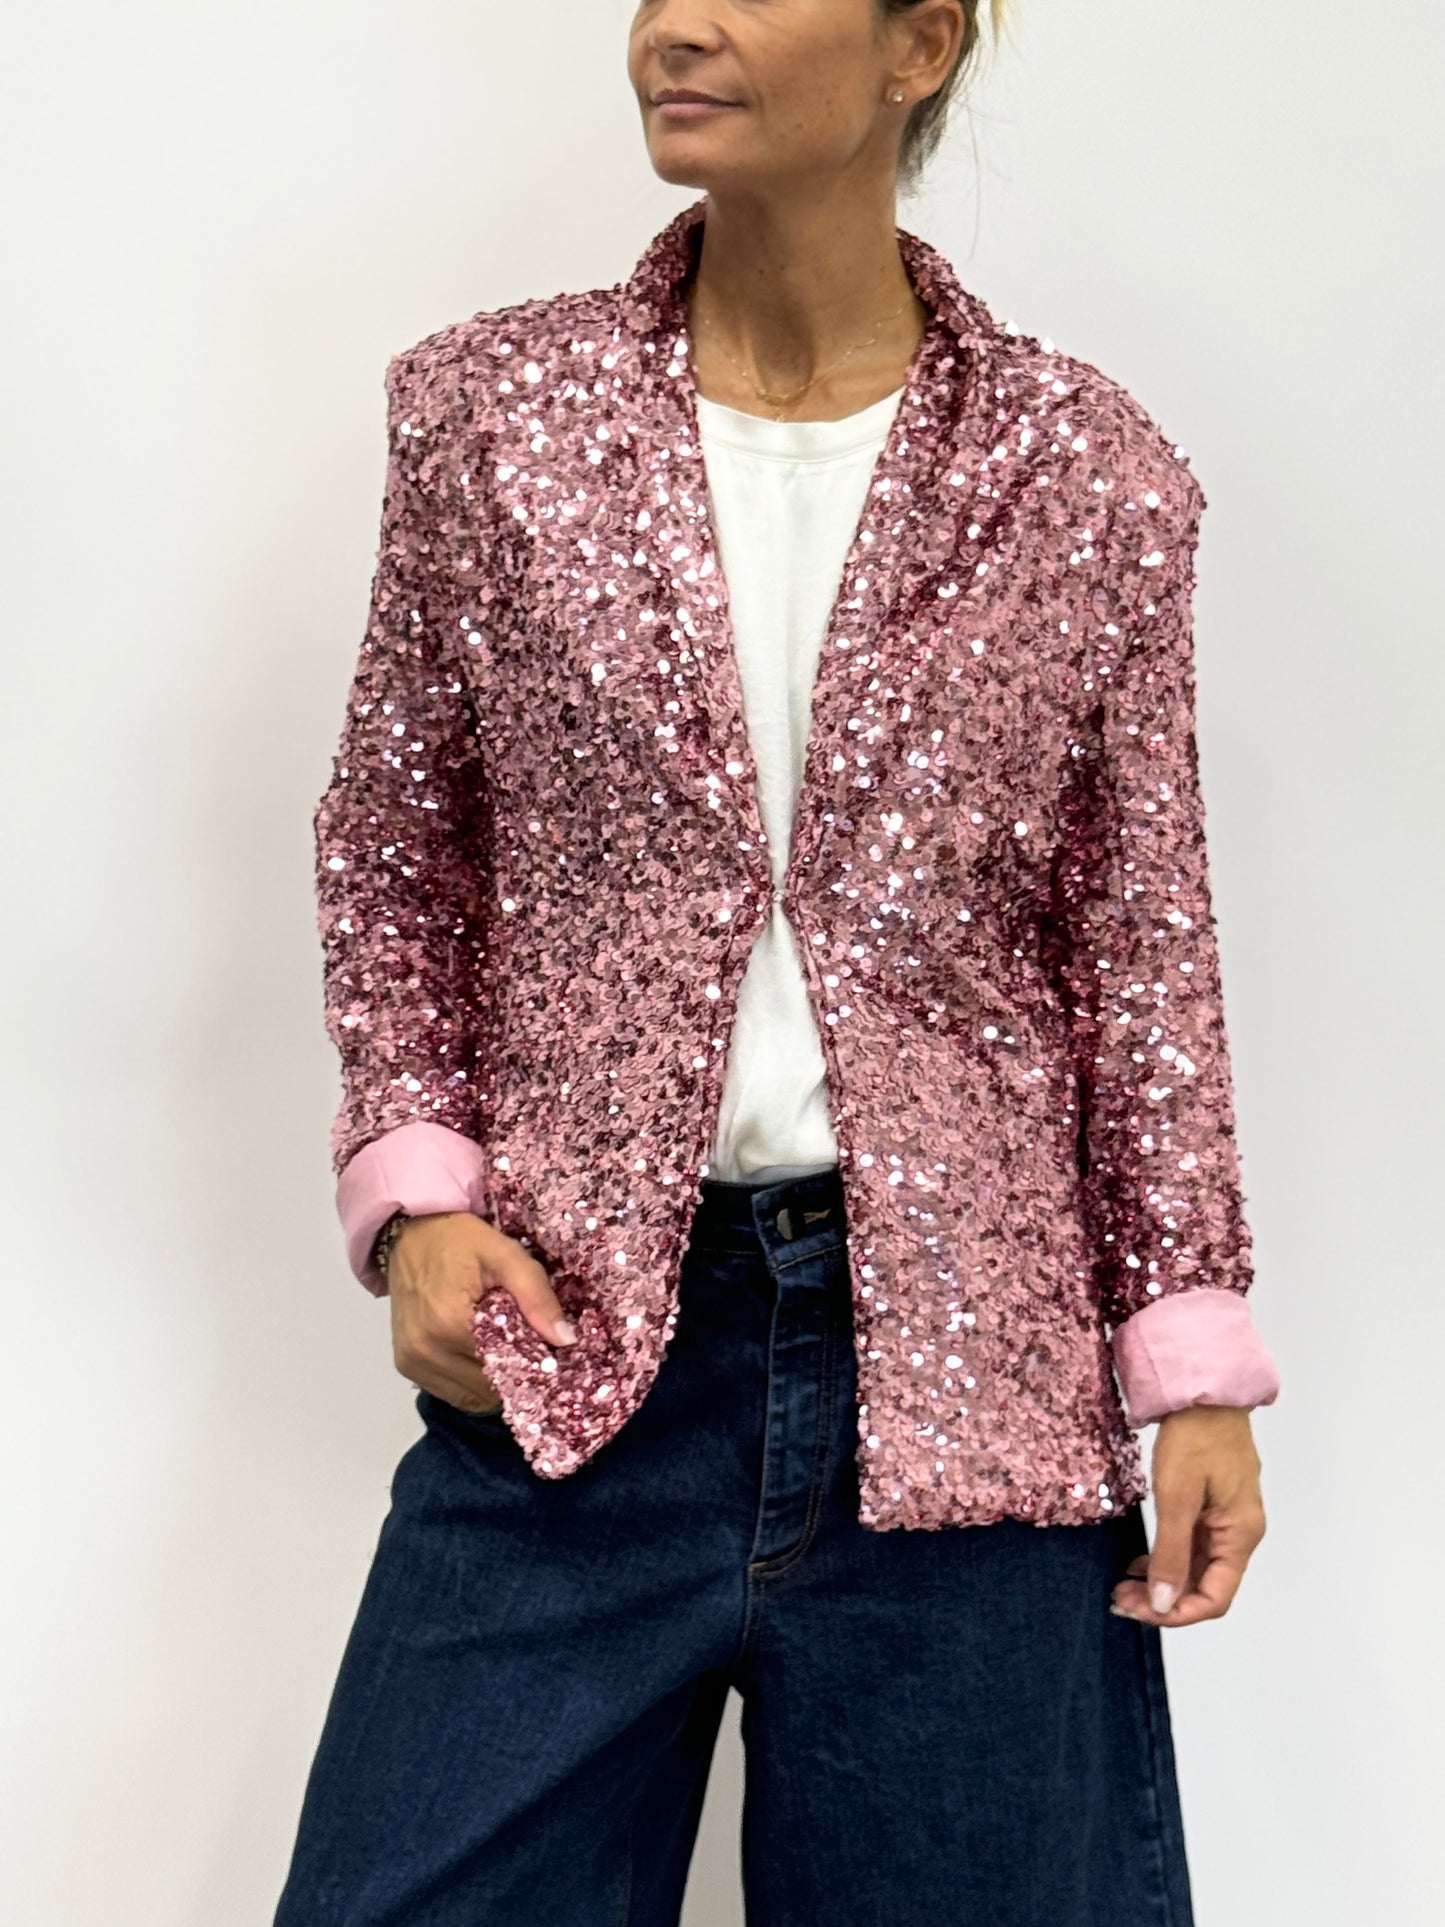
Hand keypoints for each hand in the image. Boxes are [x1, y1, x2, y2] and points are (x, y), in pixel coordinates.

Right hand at [385, 1212, 576, 1414]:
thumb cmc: (459, 1239)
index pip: (507, 1368)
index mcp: (450, 1325)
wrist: (409, 1232)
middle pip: (489, 1388)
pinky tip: (481, 1355)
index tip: (551, 1353)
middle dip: (515, 1374)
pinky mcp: (406, 1366)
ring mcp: (413, 1363)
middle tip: (532, 1351)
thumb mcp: (504, 1254)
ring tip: (505, 1351)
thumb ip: (535, 1295)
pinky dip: (471, 1381)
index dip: (534, 1364)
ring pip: (471, 1396)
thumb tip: (565, 1340)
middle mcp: (427, 1351)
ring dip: (493, 1382)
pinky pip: (451, 1392)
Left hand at [1110, 1406, 1266, 1627]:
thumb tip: (1165, 1604)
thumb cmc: (1194, 1439)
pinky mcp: (1211, 1505)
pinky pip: (1190, 1546)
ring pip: (1194, 1568)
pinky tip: (1138, 1562)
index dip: (1177, 1614)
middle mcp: (1238, 1534)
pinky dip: (1165, 1559)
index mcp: (1240, 1536)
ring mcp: (1225, 1519)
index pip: (1215, 1598)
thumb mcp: (1178, 1497)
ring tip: (1122, 1585)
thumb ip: (1171, 1553)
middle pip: (1203, 1586)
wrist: (1203, 1391)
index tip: (1139, 1611)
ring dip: (1161, 1582)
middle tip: (1119, 1598)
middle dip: (1162, 1600)